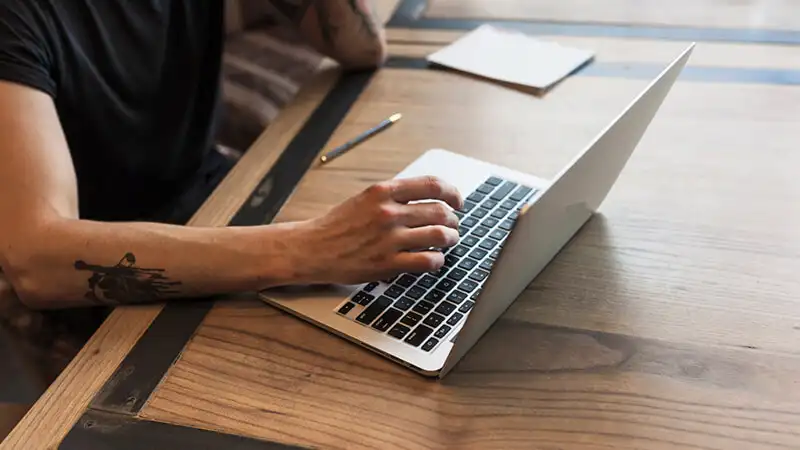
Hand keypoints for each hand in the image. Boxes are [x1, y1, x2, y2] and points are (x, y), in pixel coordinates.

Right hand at [290, 176, 462, 284]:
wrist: (311, 249)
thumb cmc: (336, 226)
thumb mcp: (364, 199)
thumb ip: (393, 197)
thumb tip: (425, 199)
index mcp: (383, 191)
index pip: (431, 185)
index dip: (452, 192)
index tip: (458, 201)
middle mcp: (388, 212)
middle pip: (439, 211)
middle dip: (452, 220)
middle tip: (452, 226)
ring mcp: (389, 238)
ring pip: (439, 235)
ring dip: (450, 239)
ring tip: (448, 242)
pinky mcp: (387, 263)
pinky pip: (427, 260)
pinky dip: (437, 260)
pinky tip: (434, 259)